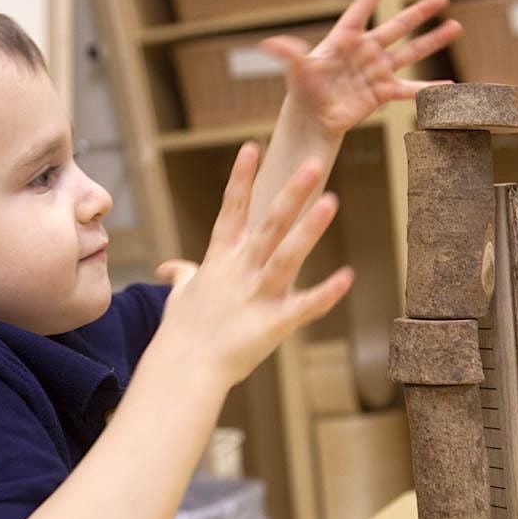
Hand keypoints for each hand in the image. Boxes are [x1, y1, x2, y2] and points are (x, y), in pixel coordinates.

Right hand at [154, 143, 352, 387]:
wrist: (182, 372)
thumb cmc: (182, 334)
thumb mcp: (179, 298)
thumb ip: (182, 276)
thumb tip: (170, 268)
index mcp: (220, 261)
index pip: (232, 211)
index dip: (241, 179)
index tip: (251, 147)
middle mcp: (240, 271)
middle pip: (268, 224)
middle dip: (290, 193)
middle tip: (312, 163)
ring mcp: (256, 296)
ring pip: (286, 256)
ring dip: (308, 229)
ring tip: (332, 201)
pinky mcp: (271, 325)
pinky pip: (302, 307)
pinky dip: (324, 294)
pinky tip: (347, 277)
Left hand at [261, 0, 462, 138]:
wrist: (312, 119)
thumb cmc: (303, 91)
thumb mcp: (297, 70)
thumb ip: (289, 54)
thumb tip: (268, 43)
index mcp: (345, 39)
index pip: (362, 9)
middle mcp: (365, 52)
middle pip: (396, 27)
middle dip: (418, 13)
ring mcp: (376, 71)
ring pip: (409, 53)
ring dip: (431, 41)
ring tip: (454, 27)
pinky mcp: (382, 94)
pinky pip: (408, 89)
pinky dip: (427, 88)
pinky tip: (449, 86)